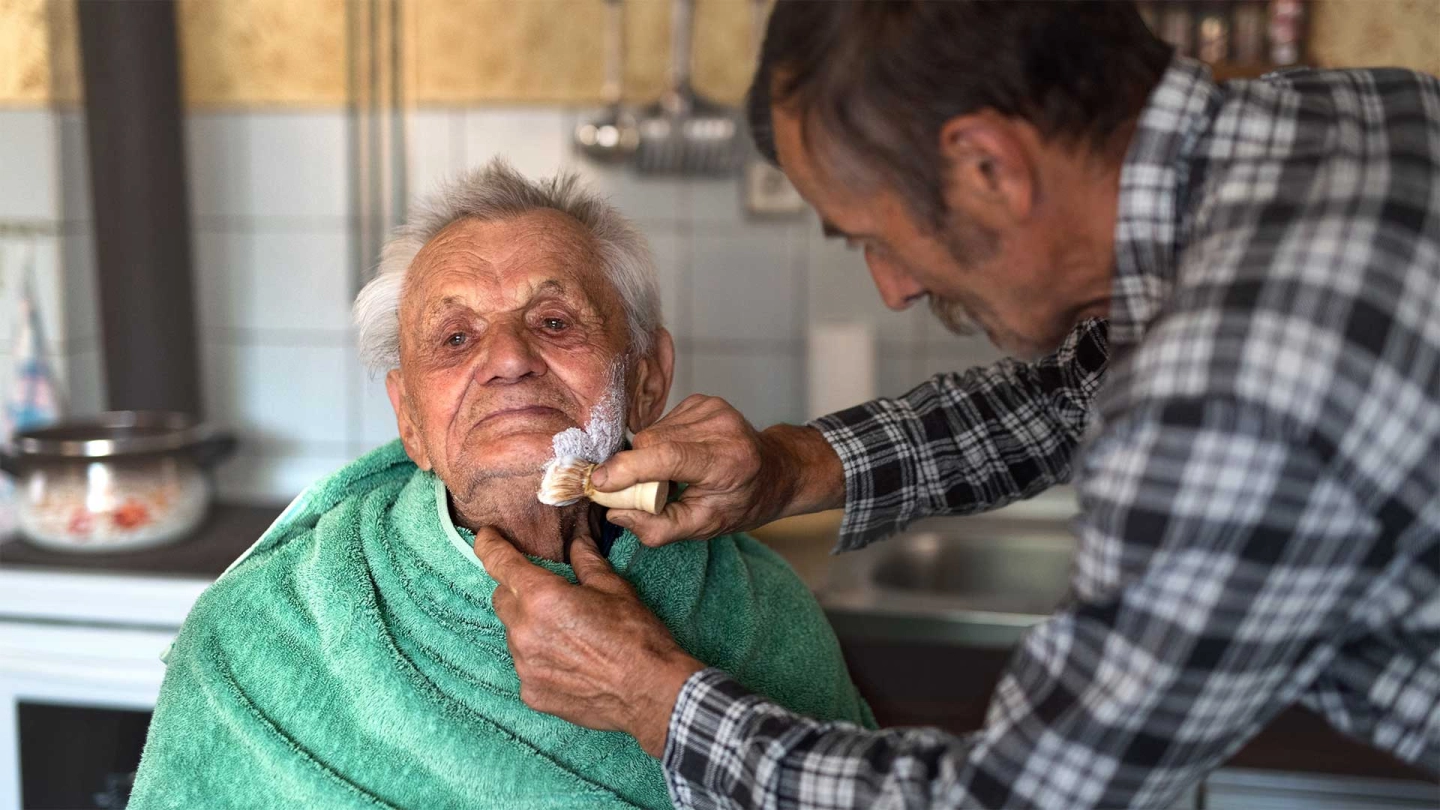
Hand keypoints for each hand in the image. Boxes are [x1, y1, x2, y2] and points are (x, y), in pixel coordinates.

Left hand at [472, 526, 705, 756]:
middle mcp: (525, 631)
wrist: (650, 692)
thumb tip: (577, 542)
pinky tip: (569, 662)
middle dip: (519, 592)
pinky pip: (525, 665)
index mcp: (543, 598)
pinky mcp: (531, 692)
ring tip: (568, 636)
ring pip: (513, 634)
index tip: (486, 538)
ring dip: (530, 627)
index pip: (500, 564)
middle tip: (551, 597)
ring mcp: (525, 666)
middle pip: (502, 600)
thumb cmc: (636, 637)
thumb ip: (586, 562)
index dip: (489, 546)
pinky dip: (539, 658)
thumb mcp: (614, 588)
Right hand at [589, 395, 844, 546]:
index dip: (628, 469)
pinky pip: (660, 423)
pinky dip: (660, 444)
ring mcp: (711, 408)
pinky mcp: (702, 400)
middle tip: (648, 492)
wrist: (775, 471)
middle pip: (651, 443)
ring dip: (648, 457)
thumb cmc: (740, 503)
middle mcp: (721, 426)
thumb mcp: (704, 528)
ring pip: (651, 432)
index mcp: (727, 460)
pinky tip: (680, 456)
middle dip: (635, 469)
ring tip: (672, 475)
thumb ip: (658, 527)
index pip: (668, 457)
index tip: (599, 483)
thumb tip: (615, 513)